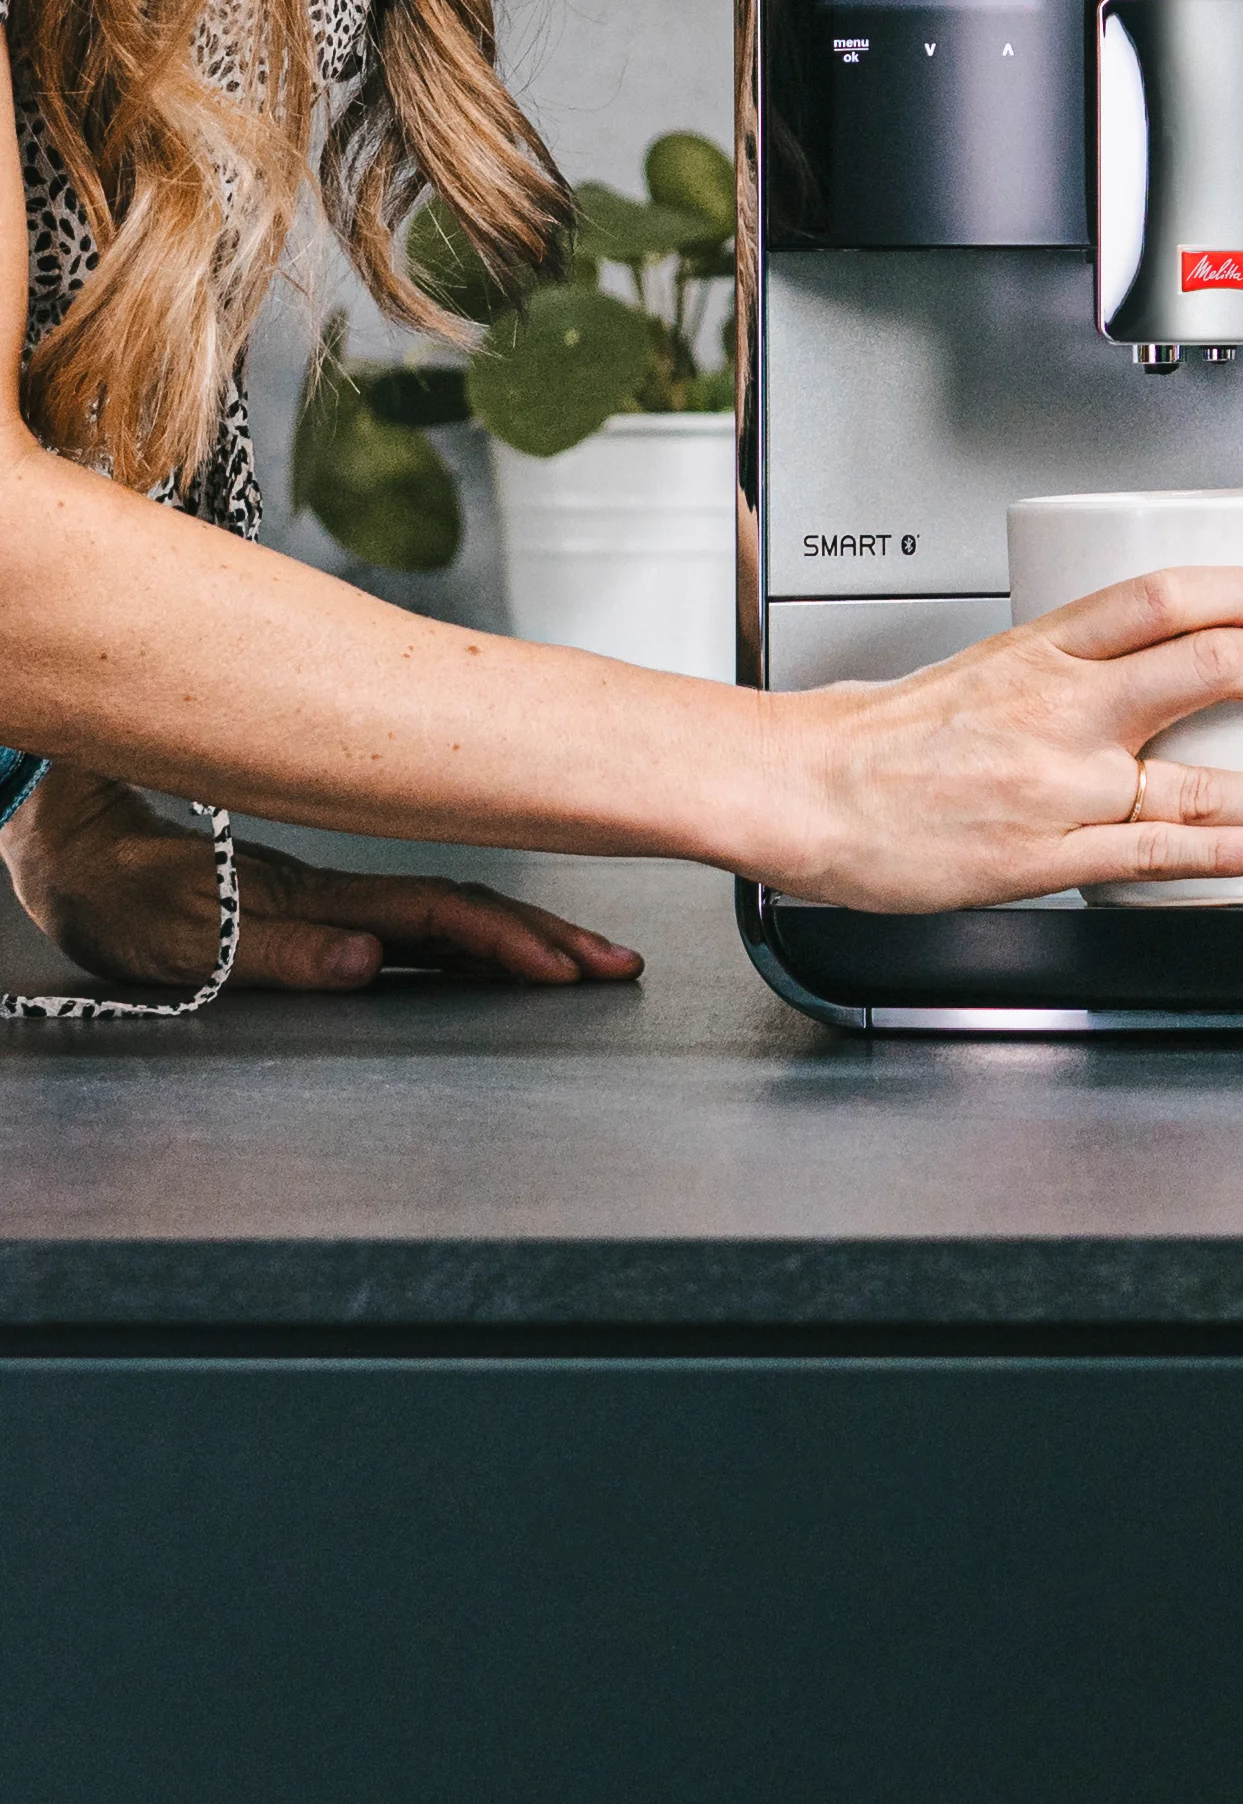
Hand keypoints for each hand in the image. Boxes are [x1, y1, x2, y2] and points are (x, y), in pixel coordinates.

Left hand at [1, 763, 641, 991]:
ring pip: (442, 910)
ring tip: (580, 954)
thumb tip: (367, 963)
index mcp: (314, 894)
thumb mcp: (181, 932)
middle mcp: (333, 889)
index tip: (564, 964)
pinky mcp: (314, 903)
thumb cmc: (114, 888)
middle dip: (543, 936)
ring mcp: (328, 894)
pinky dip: (470, 932)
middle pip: (460, 910)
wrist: (70, 838)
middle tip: (612, 963)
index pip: (433, 918)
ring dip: (517, 931)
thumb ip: (276, 948)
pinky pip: (410, 917)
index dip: (504, 941)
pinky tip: (498, 944)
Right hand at [775, 564, 1242, 910]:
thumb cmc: (873, 737)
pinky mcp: (1044, 856)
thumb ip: (1046, 673)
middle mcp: (1059, 707)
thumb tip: (1106, 677)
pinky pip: (1154, 853)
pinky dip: (1225, 852)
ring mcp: (1058, 784)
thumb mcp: (972, 668)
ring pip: (1196, 778)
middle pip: (1203, 665)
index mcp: (1038, 648)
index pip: (1159, 596)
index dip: (1238, 592)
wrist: (808, 793)